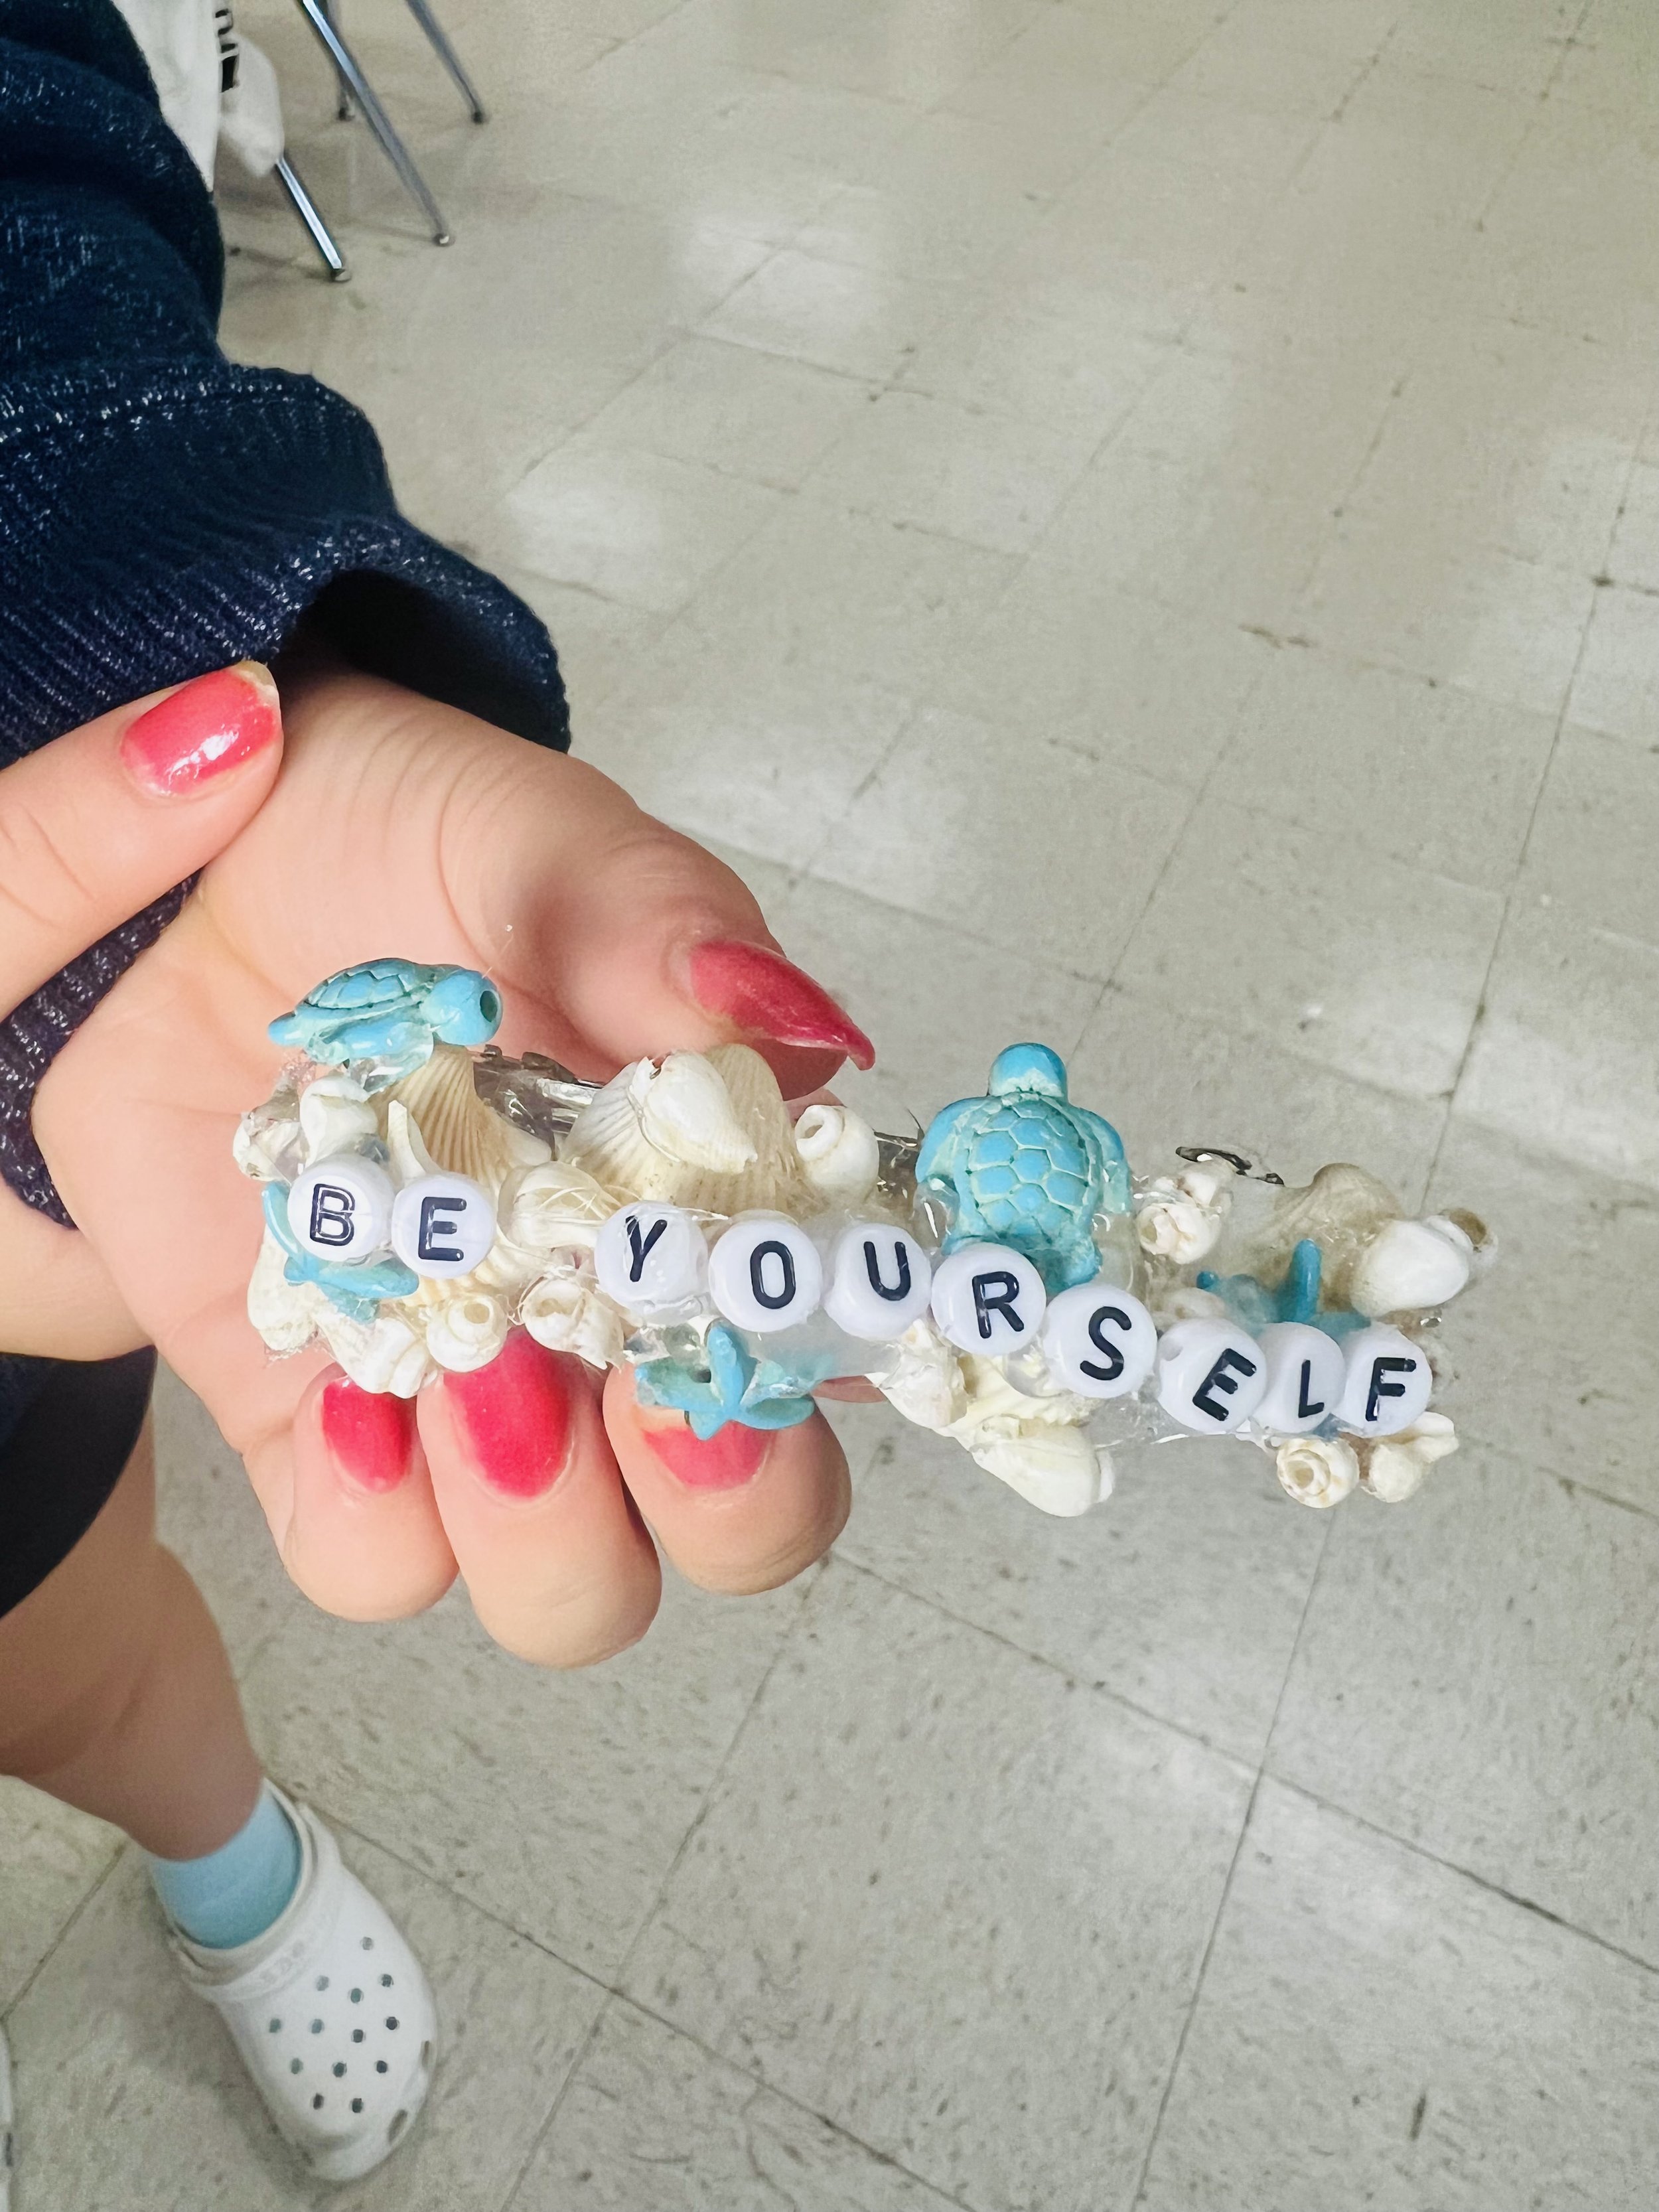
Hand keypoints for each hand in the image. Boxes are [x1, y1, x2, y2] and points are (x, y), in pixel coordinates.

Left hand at [33, 663, 871, 1663]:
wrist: (189, 870)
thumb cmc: (398, 845)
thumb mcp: (539, 842)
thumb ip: (662, 925)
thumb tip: (797, 1024)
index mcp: (718, 1201)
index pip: (844, 1354)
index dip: (842, 1378)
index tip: (780, 1318)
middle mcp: (615, 1329)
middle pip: (734, 1532)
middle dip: (711, 1492)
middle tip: (639, 1372)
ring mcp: (474, 1388)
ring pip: (570, 1586)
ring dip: (544, 1513)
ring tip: (475, 1361)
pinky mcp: (320, 1422)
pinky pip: (371, 1561)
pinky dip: (374, 1510)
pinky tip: (354, 1386)